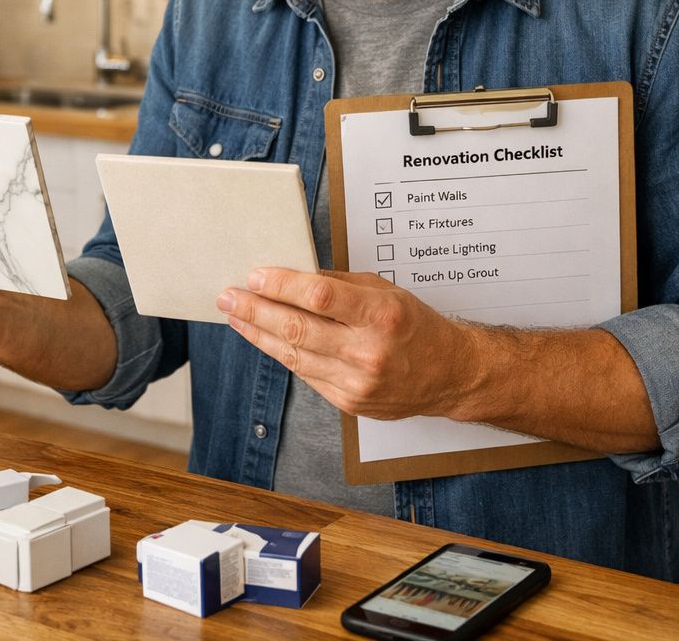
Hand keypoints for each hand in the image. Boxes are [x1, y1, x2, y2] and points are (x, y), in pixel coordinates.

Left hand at [217, 268, 476, 419]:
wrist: (449, 374)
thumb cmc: (416, 326)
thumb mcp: (385, 290)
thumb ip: (339, 285)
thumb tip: (292, 276)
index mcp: (381, 315)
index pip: (320, 297)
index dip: (281, 285)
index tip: (255, 276)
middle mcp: (368, 351)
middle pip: (297, 328)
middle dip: (255, 310)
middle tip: (228, 296)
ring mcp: (356, 382)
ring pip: (293, 355)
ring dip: (258, 334)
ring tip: (236, 316)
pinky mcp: (348, 402)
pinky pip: (304, 373)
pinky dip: (281, 353)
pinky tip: (264, 339)